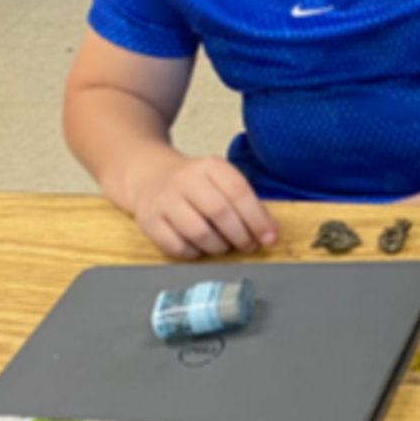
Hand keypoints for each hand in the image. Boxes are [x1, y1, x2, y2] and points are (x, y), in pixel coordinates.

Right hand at [129, 156, 276, 258]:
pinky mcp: (149, 221)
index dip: (257, 218)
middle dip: (241, 236)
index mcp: (210, 166)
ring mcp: (164, 200)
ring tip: (225, 246)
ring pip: (199, 233)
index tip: (269, 237)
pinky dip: (195, 254)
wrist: (150, 177)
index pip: (239, 192)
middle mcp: (185, 180)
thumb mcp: (222, 180)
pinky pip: (177, 247)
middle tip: (249, 246)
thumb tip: (270, 230)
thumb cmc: (195, 184)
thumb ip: (247, 202)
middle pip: (220, 212)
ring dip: (219, 247)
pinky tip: (201, 248)